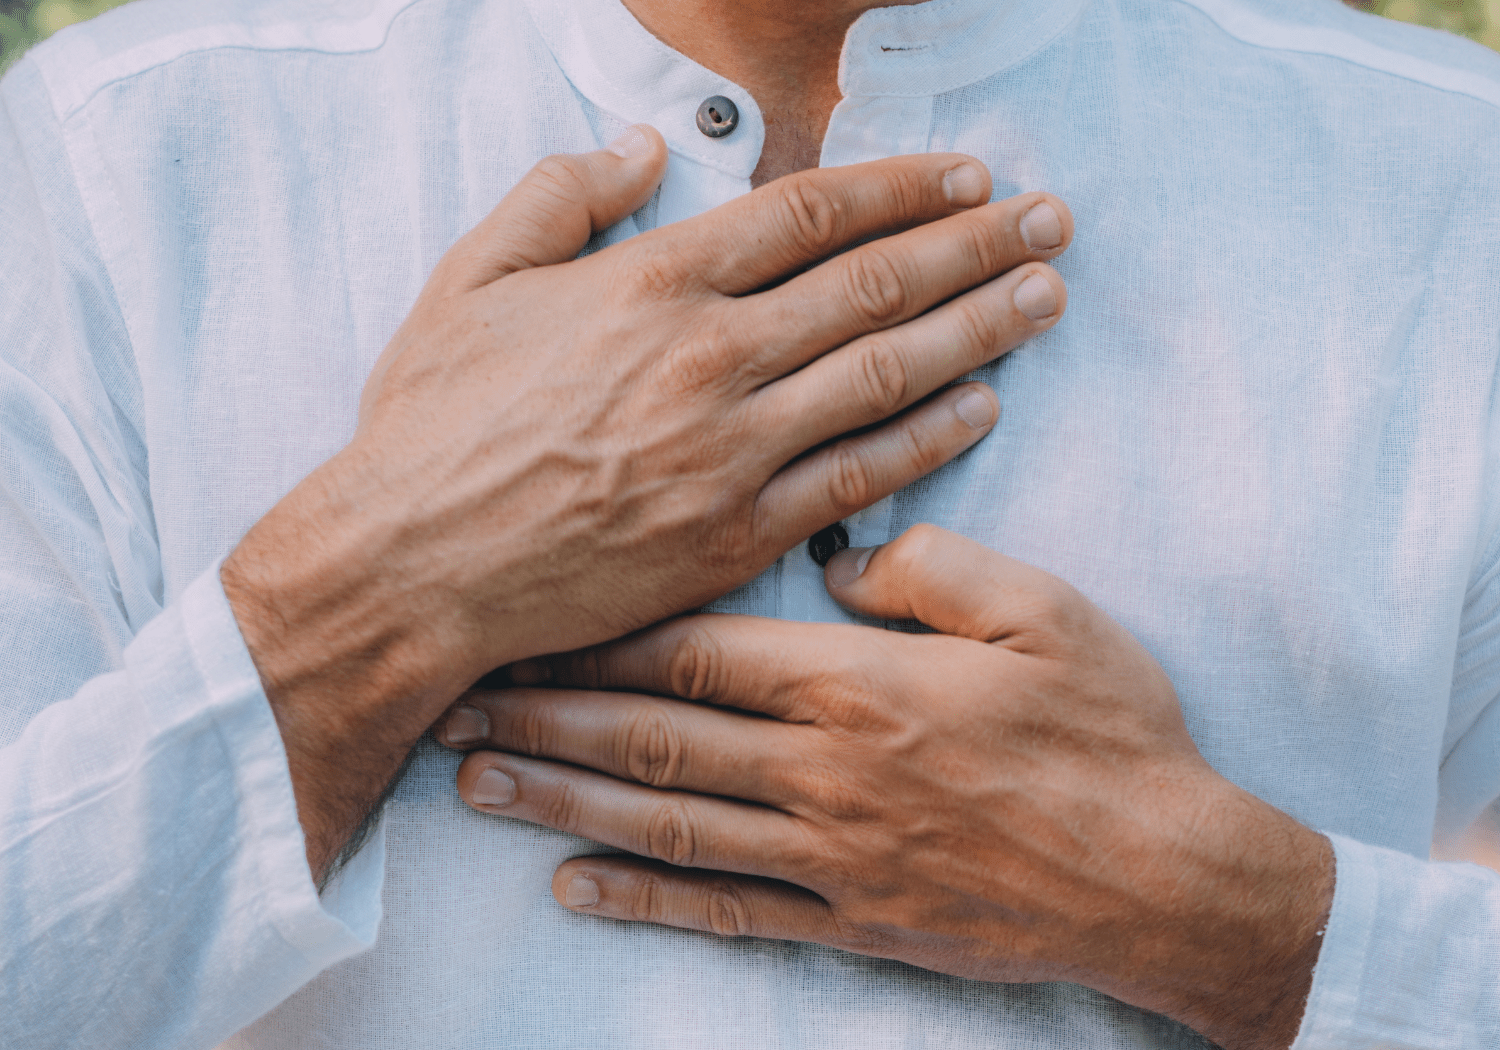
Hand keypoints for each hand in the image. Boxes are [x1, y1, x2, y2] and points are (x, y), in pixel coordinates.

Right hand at [222, 128, 1072, 874]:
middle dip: (977, 244)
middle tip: (1052, 219)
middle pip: (877, 282)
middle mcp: (710, 355)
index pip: (813, 212)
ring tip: (1047, 295)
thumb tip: (643, 147)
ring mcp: (732, 448)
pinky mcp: (737, 533)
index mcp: (652, 280)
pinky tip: (985, 404)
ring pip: (888, 372)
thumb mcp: (471, 280)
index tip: (970, 174)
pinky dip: (929, 437)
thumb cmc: (432, 423)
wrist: (411, 565)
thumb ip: (560, 195)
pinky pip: (860, 476)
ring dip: (980, 326)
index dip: (905, 185)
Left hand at [442, 525, 1334, 1049]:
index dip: (598, 638)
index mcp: (859, 684)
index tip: (521, 622)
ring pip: (666, 824)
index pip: (695, 652)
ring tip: (478, 788)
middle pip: (653, 739)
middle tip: (454, 706)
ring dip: (563, 805)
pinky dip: (644, 899)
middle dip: (545, 720)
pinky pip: (727, 911)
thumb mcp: (1043, 610)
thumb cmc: (1112, 730)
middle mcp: (823, 771)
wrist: (1168, 877)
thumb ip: (930, 566)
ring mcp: (830, 856)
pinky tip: (575, 888)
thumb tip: (837, 560)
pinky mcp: (851, 920)